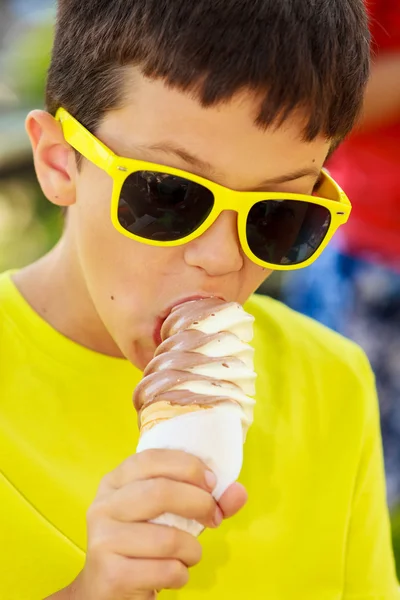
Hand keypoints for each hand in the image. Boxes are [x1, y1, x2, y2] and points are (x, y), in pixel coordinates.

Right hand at [56, 450, 246, 599]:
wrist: (107, 588)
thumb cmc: (144, 542)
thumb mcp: (169, 514)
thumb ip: (204, 499)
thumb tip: (239, 492)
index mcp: (115, 481)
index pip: (151, 459)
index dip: (187, 466)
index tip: (212, 483)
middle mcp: (103, 506)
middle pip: (160, 492)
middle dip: (199, 504)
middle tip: (214, 518)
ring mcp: (103, 540)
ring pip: (167, 537)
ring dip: (192, 549)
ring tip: (189, 554)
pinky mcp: (111, 575)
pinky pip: (165, 570)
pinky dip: (181, 574)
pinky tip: (172, 573)